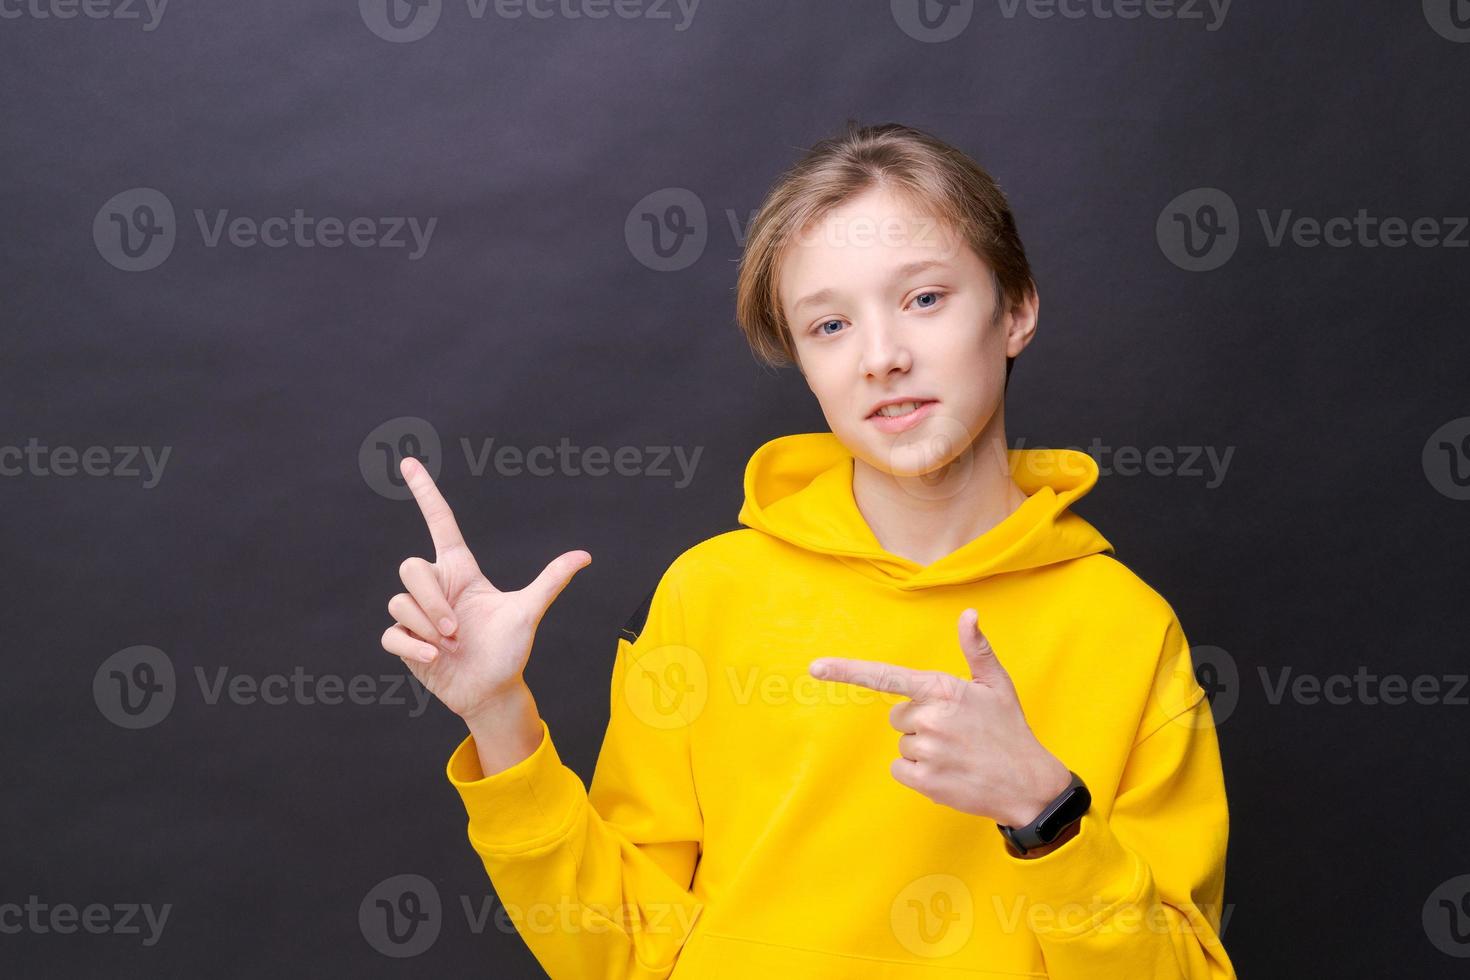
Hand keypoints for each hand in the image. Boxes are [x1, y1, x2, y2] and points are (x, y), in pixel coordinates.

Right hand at [380, 456, 590, 723]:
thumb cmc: (509, 649)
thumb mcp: (528, 611)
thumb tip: (585, 556)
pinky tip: (434, 658)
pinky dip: (412, 646)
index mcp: (461, 571)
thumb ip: (550, 581)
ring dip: (428, 626)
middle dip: (433, 600)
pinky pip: (390, 633)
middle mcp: (436, 587)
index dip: (425, 493)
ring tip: (451, 646)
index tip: (410, 461)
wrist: (492, 690)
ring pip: (399, 601)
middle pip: (409, 567)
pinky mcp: (404, 640)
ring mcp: (416, 613)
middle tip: (457, 629)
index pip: (440, 523)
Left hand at [808, 608, 1071, 827]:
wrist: (1029, 785)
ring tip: (958, 754)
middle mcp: (929, 717)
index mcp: (941, 689)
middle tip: (955, 732)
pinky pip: (900, 769)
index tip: (815, 667)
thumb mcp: (997, 685)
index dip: (847, 671)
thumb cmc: (1010, 730)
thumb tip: (968, 613)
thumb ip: (976, 649)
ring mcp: (926, 750)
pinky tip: (949, 773)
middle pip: (898, 716)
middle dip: (920, 723)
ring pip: (902, 744)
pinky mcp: (924, 780)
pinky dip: (918, 774)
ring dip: (923, 750)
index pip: (886, 677)